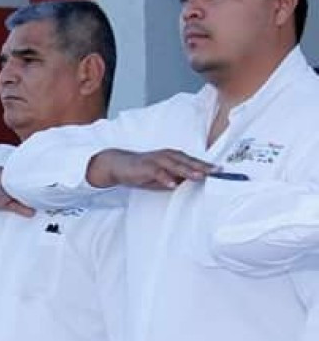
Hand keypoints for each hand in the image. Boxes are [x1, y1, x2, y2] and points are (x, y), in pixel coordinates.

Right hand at [88, 148, 214, 189]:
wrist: (118, 165)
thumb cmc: (142, 171)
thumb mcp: (163, 177)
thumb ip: (177, 179)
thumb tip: (191, 184)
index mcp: (174, 157)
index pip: (193, 162)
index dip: (207, 166)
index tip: (222, 172)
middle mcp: (167, 156)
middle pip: (188, 161)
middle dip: (203, 166)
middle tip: (217, 172)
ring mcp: (156, 160)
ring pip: (175, 165)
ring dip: (188, 170)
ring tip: (199, 177)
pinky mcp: (145, 166)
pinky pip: (157, 172)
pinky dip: (165, 178)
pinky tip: (173, 183)